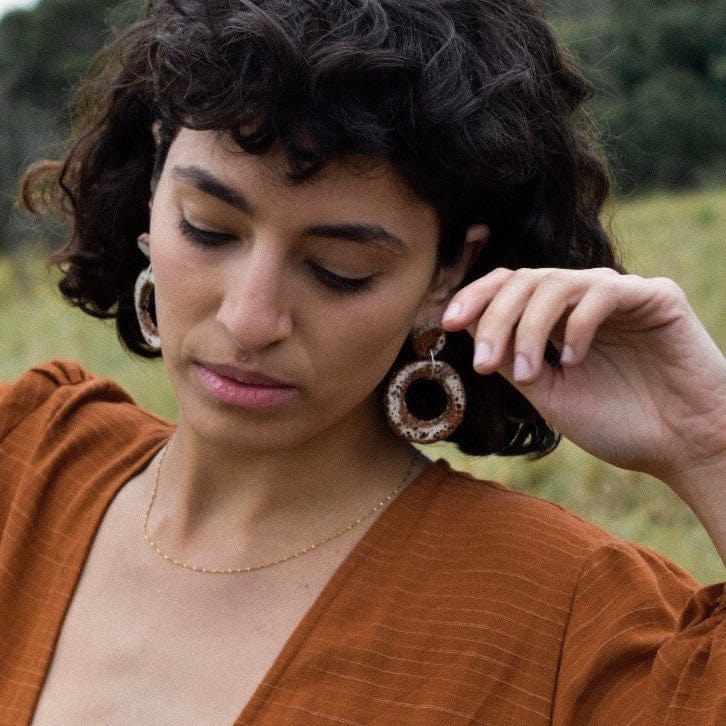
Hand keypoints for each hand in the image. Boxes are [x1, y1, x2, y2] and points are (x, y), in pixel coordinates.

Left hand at [442, 267, 725, 492]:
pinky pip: (603, 293)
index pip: (509, 287)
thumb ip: (512, 359)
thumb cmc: (618, 424)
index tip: (446, 322)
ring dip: (530, 327)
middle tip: (485, 363)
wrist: (682, 448)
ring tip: (530, 373)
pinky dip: (577, 325)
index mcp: (558, 319)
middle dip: (495, 318)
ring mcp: (620, 294)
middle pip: (524, 281)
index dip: (475, 297)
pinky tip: (574, 360)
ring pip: (556, 283)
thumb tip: (466, 328)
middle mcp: (585, 299)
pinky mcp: (656, 297)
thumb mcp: (549, 393)